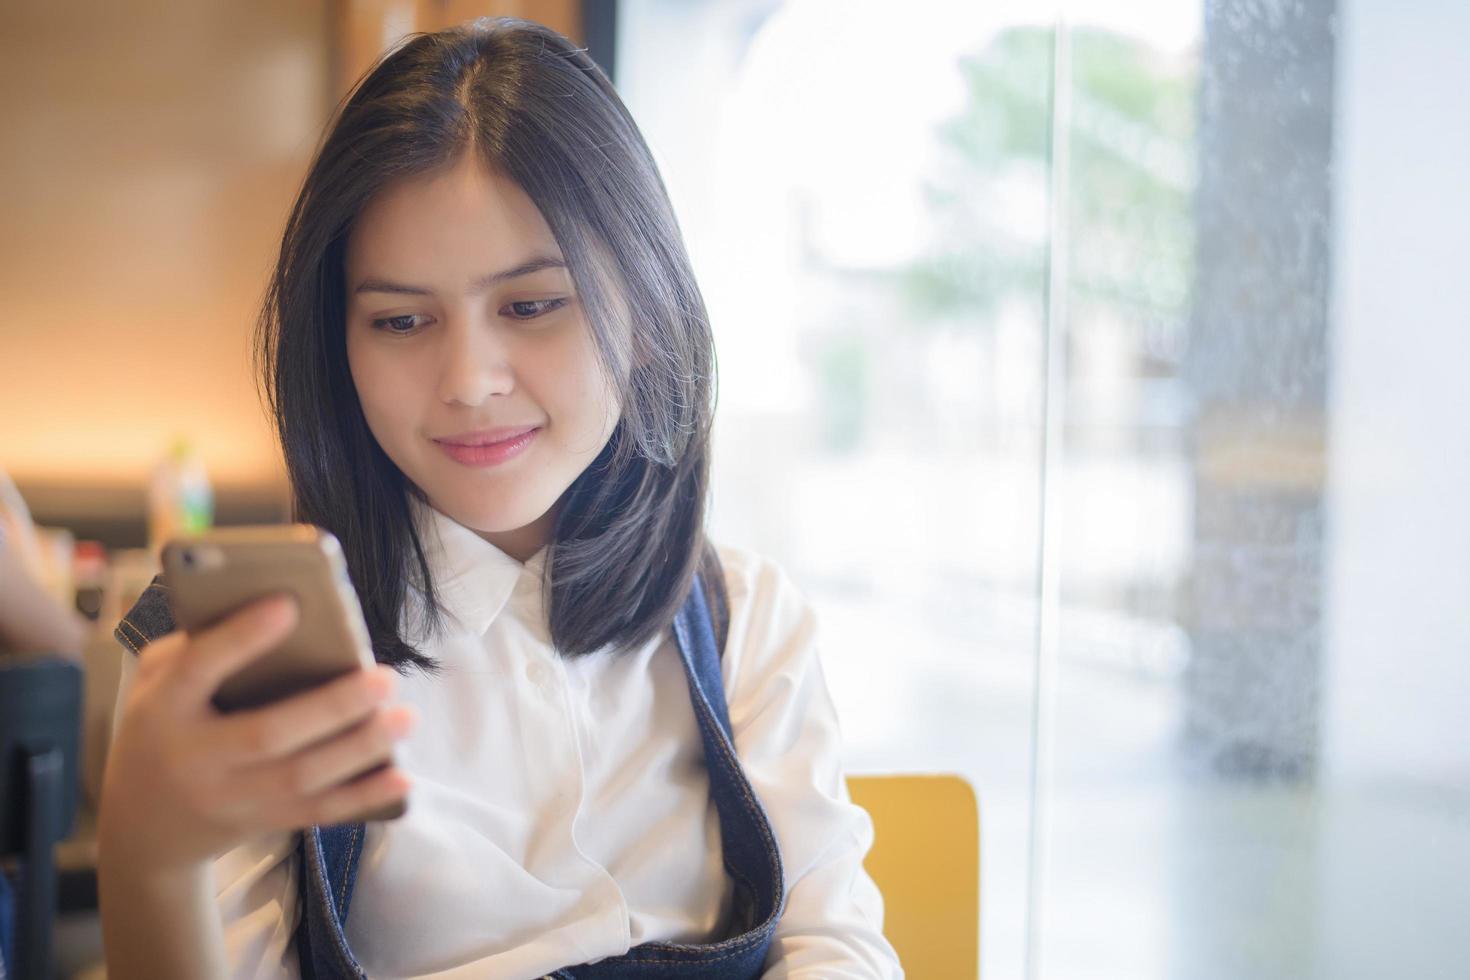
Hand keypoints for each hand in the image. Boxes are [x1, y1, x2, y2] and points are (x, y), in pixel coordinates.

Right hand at [98, 594, 416, 874]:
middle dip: (333, 707)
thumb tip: (274, 609)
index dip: (241, 639)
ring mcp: (229, 798)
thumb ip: (197, 646)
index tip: (290, 605)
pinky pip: (317, 813)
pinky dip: (363, 797)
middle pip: (268, 734)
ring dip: (361, 748)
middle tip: (385, 678)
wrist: (144, 827)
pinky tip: (401, 776)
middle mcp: (195, 759)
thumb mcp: (155, 682)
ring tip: (405, 717)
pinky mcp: (261, 823)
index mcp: (163, 710)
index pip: (198, 670)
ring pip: (302, 778)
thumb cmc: (162, 728)